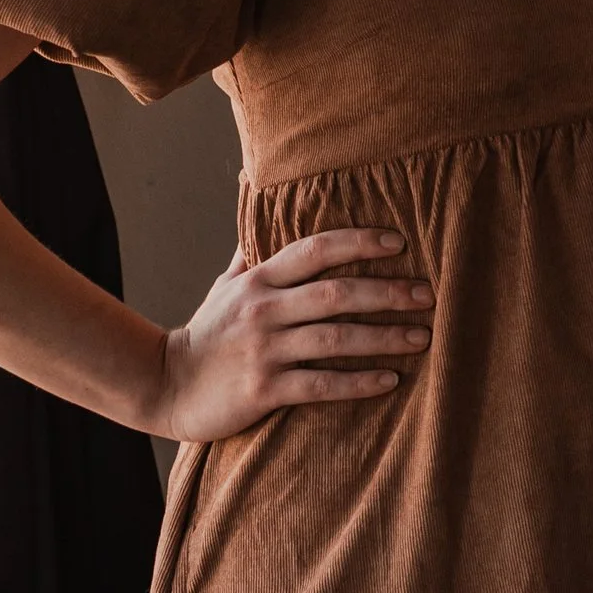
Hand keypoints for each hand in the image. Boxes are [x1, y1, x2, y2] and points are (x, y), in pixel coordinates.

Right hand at [153, 225, 431, 441]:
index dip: (358, 241)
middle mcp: (263, 309)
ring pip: (335, 338)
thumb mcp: (225, 287)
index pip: (314, 249)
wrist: (166, 385)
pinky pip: (320, 384)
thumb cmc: (208, 333)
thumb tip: (261, 204)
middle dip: (387, 292)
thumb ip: (253, 254)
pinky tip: (389, 380)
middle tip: (427, 294)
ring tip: (421, 337)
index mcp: (259, 280)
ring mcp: (263, 349)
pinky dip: (358, 382)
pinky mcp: (263, 388)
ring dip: (384, 338)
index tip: (398, 242)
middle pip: (336, 292)